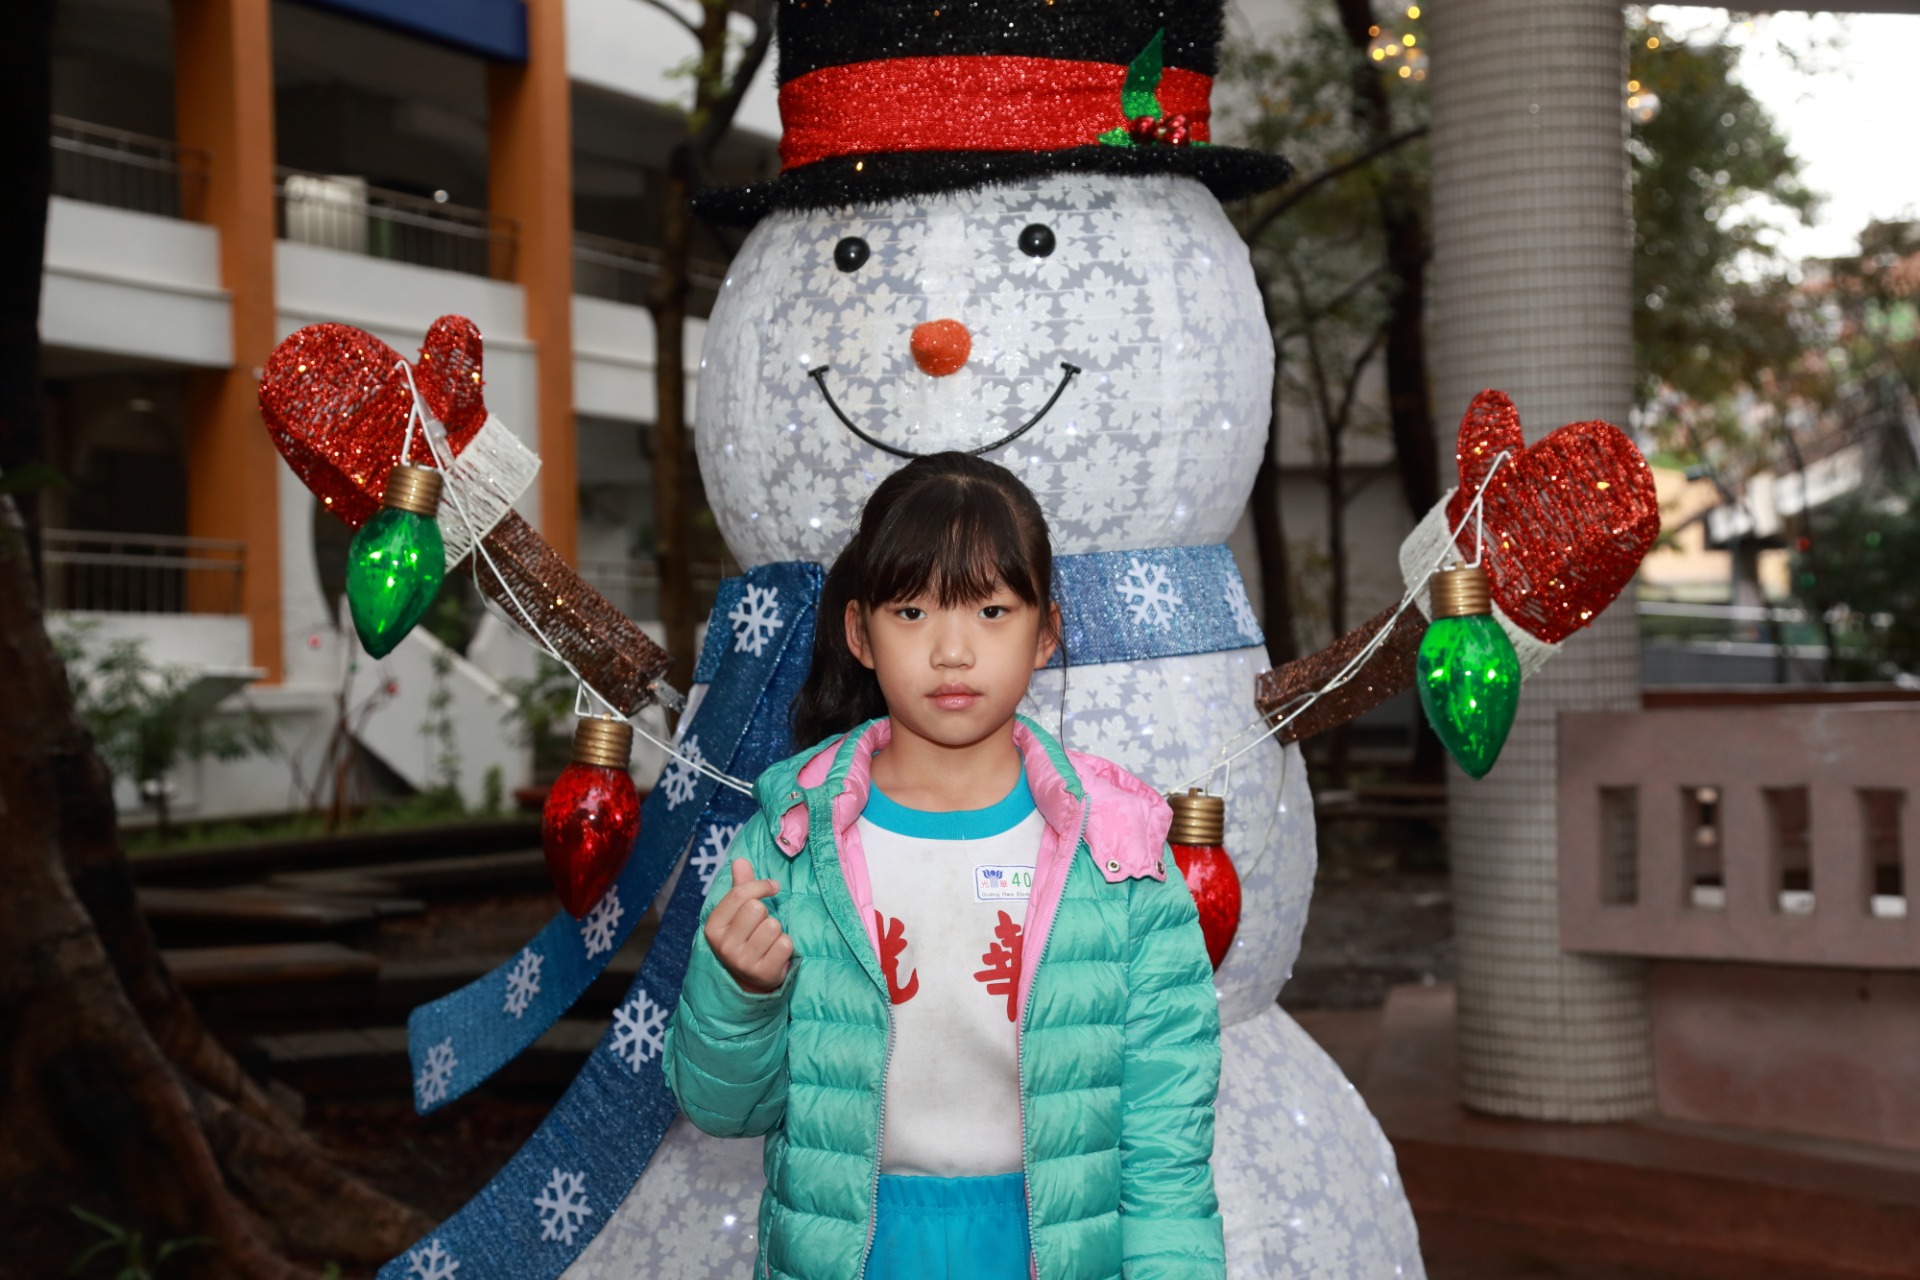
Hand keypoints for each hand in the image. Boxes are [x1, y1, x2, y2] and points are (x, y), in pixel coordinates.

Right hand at [704, 858, 792, 993]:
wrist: (748, 982)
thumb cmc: (744, 939)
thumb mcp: (737, 914)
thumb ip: (740, 887)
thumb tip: (740, 860)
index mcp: (713, 927)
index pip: (739, 894)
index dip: (761, 885)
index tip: (773, 887)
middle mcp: (725, 946)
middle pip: (757, 909)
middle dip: (766, 914)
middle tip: (761, 926)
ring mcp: (743, 961)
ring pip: (773, 926)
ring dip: (776, 931)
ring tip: (767, 942)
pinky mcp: (763, 973)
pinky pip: (785, 944)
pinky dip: (786, 946)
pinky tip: (775, 953)